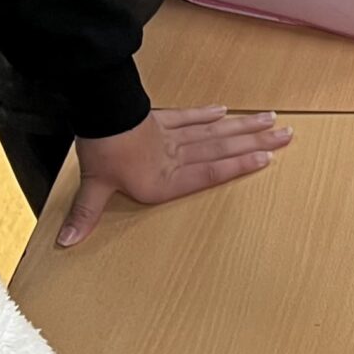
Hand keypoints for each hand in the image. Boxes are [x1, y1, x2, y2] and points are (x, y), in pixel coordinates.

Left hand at [58, 106, 291, 247]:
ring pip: (214, 132)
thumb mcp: (94, 186)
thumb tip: (66, 242)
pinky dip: (209, 114)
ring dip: (244, 127)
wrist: (98, 112)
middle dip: (256, 143)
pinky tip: (227, 111)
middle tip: (287, 135)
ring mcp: (172, 136)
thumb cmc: (102, 150)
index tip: (266, 159)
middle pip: (222, 148)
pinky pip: (191, 117)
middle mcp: (176, 157)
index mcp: (165, 179)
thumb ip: (86, 214)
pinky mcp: (161, 119)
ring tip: (271, 120)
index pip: (210, 173)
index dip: (238, 167)